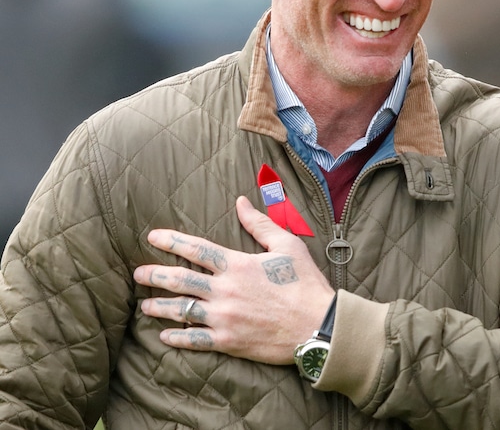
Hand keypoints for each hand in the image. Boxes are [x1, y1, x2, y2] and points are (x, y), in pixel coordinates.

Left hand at [133, 196, 333, 364]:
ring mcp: (223, 317)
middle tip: (137, 274)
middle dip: (154, 275)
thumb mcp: (288, 246)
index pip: (196, 249)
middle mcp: (224, 290)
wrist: (317, 325)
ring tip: (145, 305)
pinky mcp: (228, 341)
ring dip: (159, 307)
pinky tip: (165, 336)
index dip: (171, 241)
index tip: (152, 237)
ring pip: (181, 310)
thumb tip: (241, 202)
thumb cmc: (306, 283)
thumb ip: (260, 224)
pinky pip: (194, 340)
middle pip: (179, 280)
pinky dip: (176, 338)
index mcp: (237, 265)